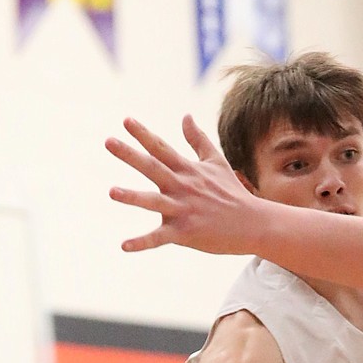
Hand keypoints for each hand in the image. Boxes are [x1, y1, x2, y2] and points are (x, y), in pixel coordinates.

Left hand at [106, 116, 262, 254]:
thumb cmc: (233, 193)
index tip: (125, 120)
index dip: (143, 134)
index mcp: (188, 170)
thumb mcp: (216, 162)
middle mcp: (183, 187)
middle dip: (130, 155)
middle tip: (108, 142)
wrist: (254, 224)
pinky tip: (124, 246)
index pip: (162, 148)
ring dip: (132, 197)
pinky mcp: (185, 233)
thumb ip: (197, 140)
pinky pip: (159, 238)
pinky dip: (142, 242)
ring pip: (154, 201)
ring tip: (111, 192)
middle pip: (153, 168)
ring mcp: (183, 210)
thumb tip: (185, 116)